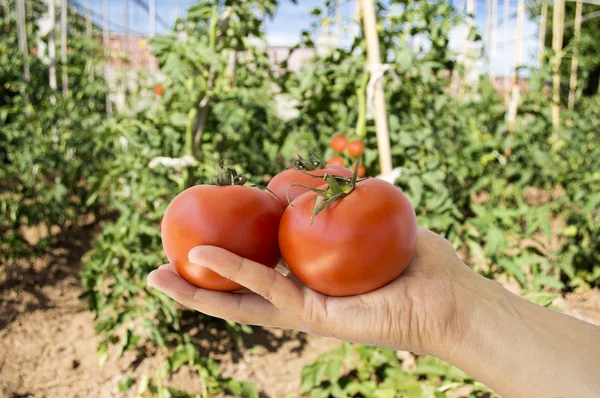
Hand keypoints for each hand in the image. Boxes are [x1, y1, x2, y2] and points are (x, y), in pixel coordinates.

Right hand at [147, 227, 468, 356]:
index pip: (261, 267)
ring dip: (197, 289)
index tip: (201, 235)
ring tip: (156, 277)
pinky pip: (266, 291)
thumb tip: (309, 175)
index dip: (229, 256)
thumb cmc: (417, 259)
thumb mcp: (369, 213)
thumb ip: (337, 195)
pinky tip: (200, 258)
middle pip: (241, 291)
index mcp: (312, 279)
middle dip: (199, 282)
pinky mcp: (312, 320)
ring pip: (241, 300)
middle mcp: (302, 298)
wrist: (451, 296)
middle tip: (161, 266)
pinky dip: (232, 273)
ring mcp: (304, 312)